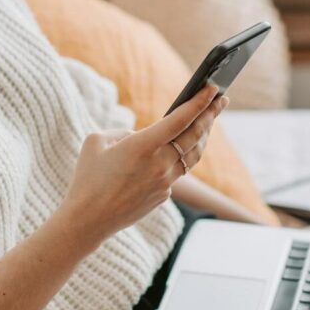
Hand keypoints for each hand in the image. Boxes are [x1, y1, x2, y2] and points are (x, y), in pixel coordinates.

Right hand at [59, 83, 228, 247]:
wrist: (87, 220)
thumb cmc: (88, 178)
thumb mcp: (97, 142)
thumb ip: (123, 133)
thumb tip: (142, 137)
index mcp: (144, 146)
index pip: (181, 119)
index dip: (199, 102)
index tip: (213, 88)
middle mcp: (160, 164)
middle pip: (195, 135)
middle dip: (211, 114)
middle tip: (222, 99)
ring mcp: (165, 182)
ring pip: (192, 155)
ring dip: (202, 136)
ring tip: (208, 121)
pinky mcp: (164, 195)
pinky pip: (176, 172)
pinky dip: (179, 158)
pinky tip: (177, 150)